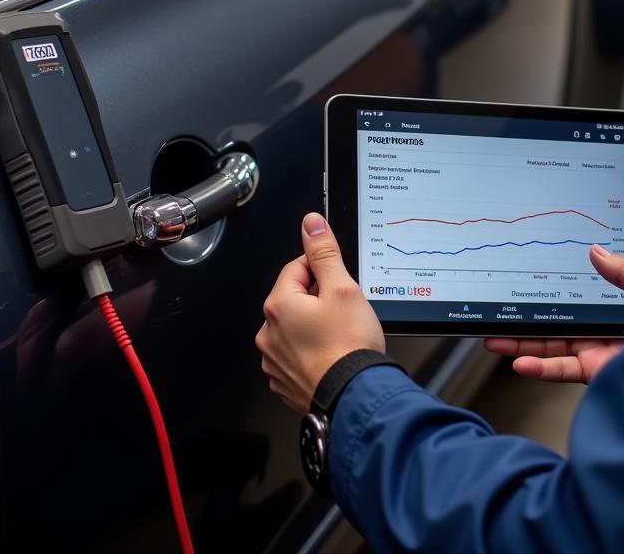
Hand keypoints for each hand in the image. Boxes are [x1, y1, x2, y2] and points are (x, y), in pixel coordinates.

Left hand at [256, 212, 383, 413]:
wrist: (355, 398)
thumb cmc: (349, 347)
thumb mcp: (342, 288)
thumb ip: (324, 252)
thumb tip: (311, 224)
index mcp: (278, 305)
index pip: (298, 267)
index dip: (324, 271)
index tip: (339, 284)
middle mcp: (268, 333)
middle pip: (296, 298)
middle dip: (319, 299)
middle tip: (344, 312)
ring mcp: (274, 360)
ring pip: (296, 327)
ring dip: (315, 326)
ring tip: (340, 337)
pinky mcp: (284, 381)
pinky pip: (297, 354)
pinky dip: (313, 352)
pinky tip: (333, 355)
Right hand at [484, 245, 623, 384]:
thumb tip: (596, 251)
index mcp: (619, 308)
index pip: (577, 297)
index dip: (551, 292)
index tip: (526, 285)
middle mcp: (607, 331)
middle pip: (558, 323)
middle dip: (526, 319)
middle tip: (501, 314)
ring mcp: (600, 353)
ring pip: (553, 347)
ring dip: (522, 343)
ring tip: (496, 339)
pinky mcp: (598, 374)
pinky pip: (563, 371)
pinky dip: (540, 368)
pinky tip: (520, 361)